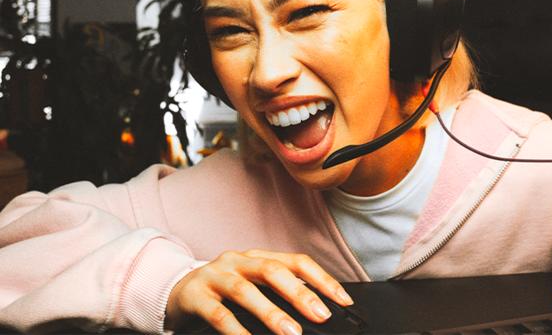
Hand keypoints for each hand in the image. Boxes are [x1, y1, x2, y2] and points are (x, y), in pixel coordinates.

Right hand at [165, 250, 353, 334]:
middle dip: (300, 294)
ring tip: (291, 332)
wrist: (175, 290)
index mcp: (258, 256)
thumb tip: (315, 312)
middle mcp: (239, 261)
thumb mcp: (252, 285)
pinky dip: (235, 329)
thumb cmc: (222, 290)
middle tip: (321, 315)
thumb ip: (278, 294)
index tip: (343, 300)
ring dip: (271, 312)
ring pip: (246, 290)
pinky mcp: (195, 295)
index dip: (322, 280)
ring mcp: (216, 276)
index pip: (296, 262)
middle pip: (273, 271)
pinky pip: (218, 313)